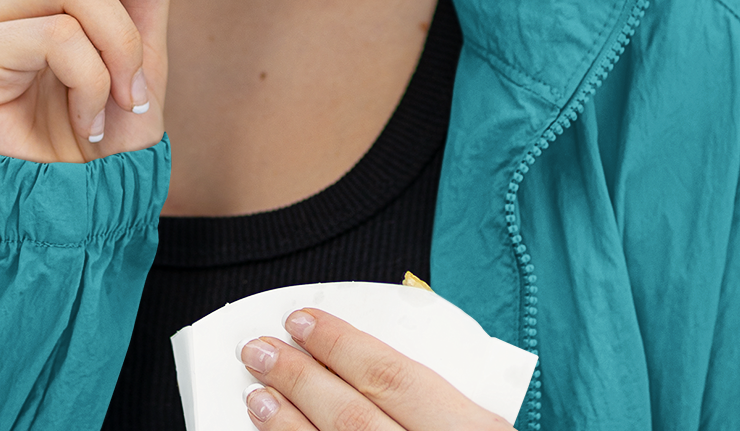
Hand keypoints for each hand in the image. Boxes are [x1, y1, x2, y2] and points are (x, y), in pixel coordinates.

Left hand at [240, 310, 512, 429]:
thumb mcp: (483, 422)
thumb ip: (437, 391)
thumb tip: (361, 357)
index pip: (394, 378)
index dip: (341, 345)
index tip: (301, 320)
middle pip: (355, 418)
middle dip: (300, 380)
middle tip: (259, 350)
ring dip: (288, 427)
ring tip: (256, 397)